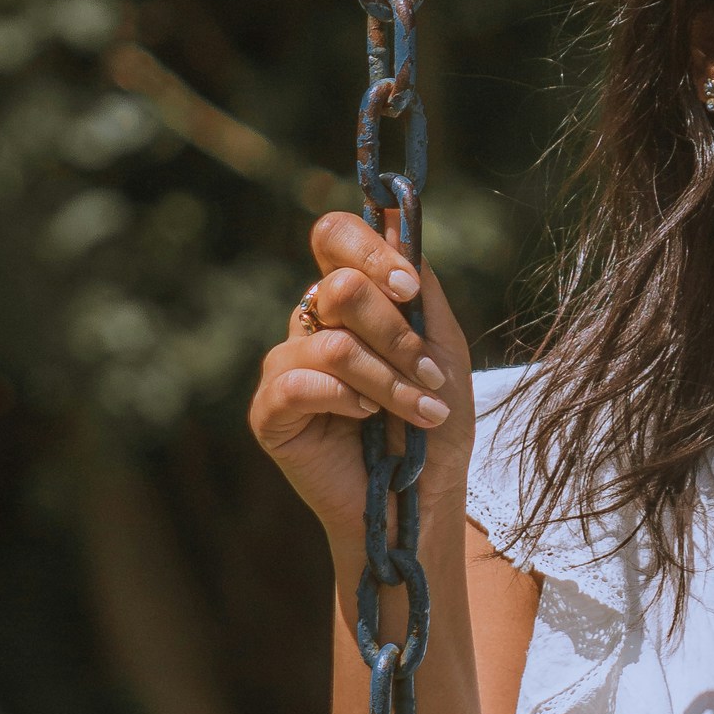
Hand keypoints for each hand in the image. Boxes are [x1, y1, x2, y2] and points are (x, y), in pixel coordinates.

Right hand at [249, 211, 473, 544]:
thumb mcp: (443, 349)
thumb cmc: (433, 426)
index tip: (409, 290)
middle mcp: (311, 323)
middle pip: (340, 288)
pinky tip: (367, 421)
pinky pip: (300, 382)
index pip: (335, 236)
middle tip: (430, 376)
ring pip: (334, 343)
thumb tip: (396, 212)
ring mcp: (286, 365)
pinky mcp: (270, 411)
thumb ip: (420, 286)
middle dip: (397, 336)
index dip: (371, 252)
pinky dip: (347, 400)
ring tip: (423, 414)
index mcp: (349, 298)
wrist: (421, 501)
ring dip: (389, 380)